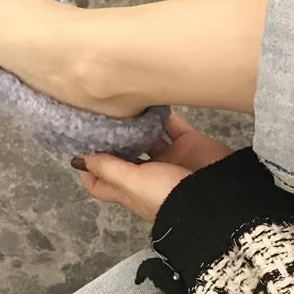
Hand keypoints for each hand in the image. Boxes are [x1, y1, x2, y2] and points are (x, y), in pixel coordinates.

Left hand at [71, 110, 226, 224]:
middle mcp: (147, 174)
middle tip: (96, 112)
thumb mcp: (132, 184)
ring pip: (147, 136)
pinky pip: (171, 124)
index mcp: (130, 190)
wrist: (217, 196)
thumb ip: (108, 168)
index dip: (87, 167)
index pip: (101, 182)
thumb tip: (78, 159)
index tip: (76, 144)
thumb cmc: (168, 196)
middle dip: (111, 138)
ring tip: (122, 102)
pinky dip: (162, 113)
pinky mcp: (188, 143)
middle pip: (123, 155)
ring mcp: (169, 158)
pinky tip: (149, 98)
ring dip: (136, 123)